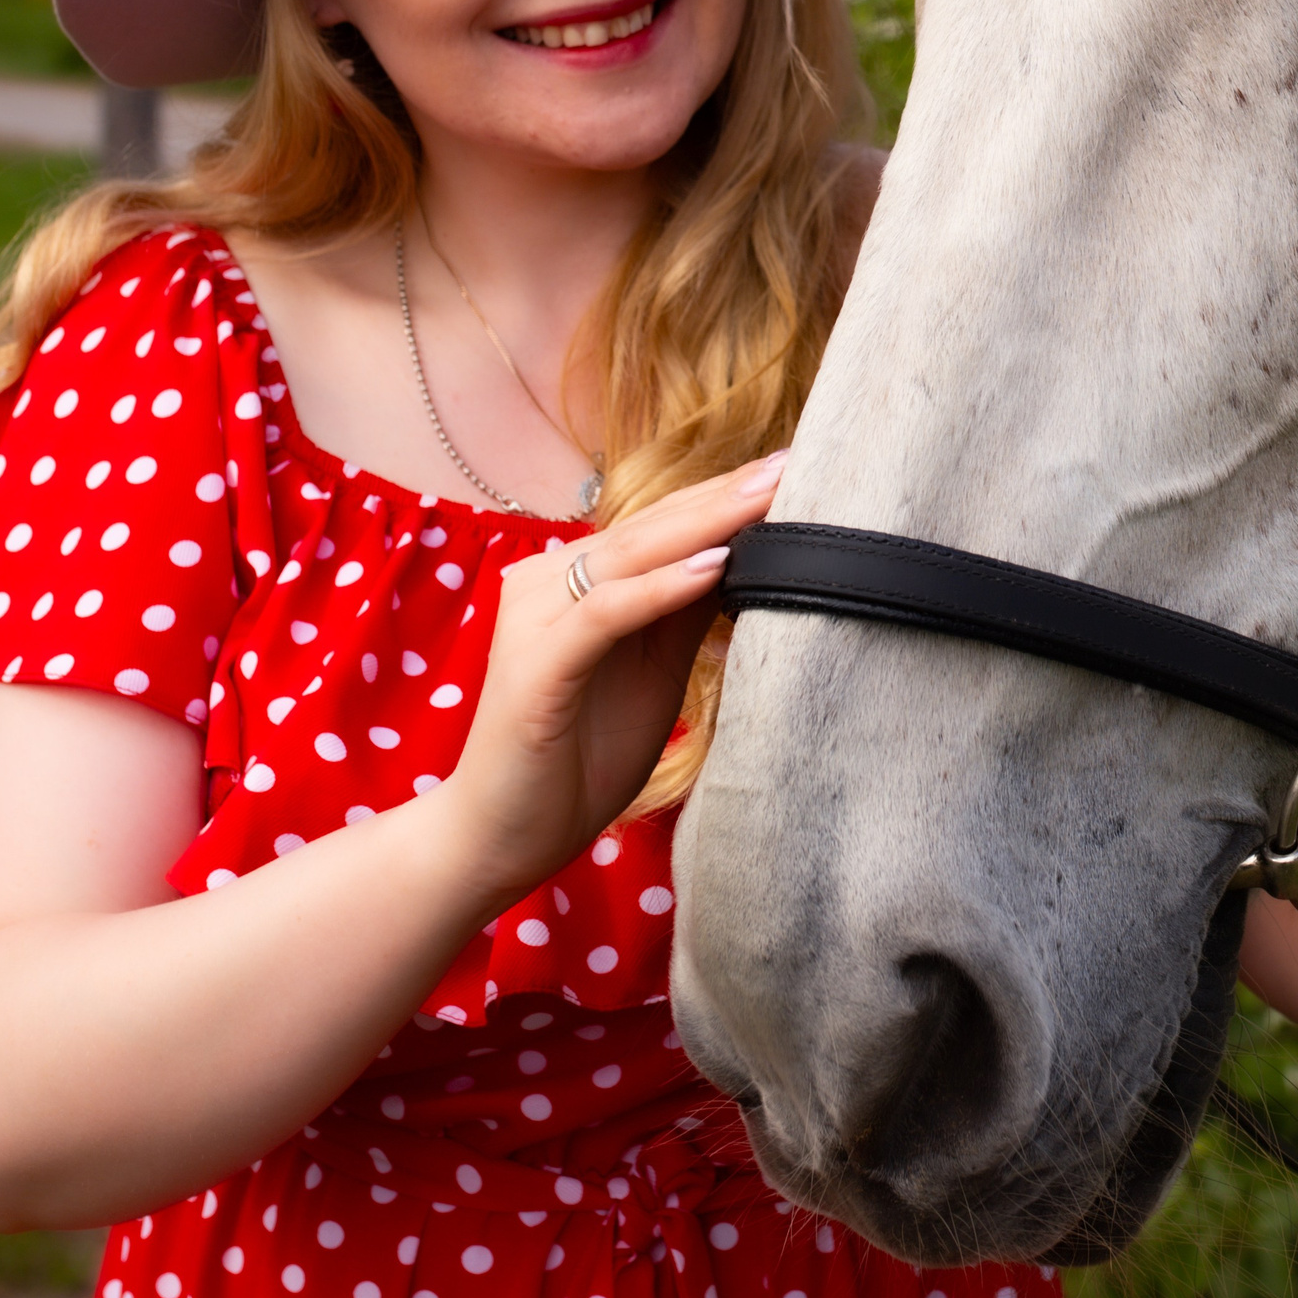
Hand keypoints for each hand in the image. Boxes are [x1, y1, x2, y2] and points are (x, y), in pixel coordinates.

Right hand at [435, 454, 782, 907]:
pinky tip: (714, 566)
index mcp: (577, 580)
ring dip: (706, 523)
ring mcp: (535, 617)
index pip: (663, 524)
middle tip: (796, 459)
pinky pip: (606, 612)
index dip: (727, 495)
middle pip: (653, 526)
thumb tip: (749, 556)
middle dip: (728, 493)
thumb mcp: (654, 672)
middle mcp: (548, 582)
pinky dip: (661, 588)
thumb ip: (687, 612)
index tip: (797, 466)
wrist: (501, 838)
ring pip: (632, 554)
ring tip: (770, 493)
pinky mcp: (534, 662)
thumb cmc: (578, 757)